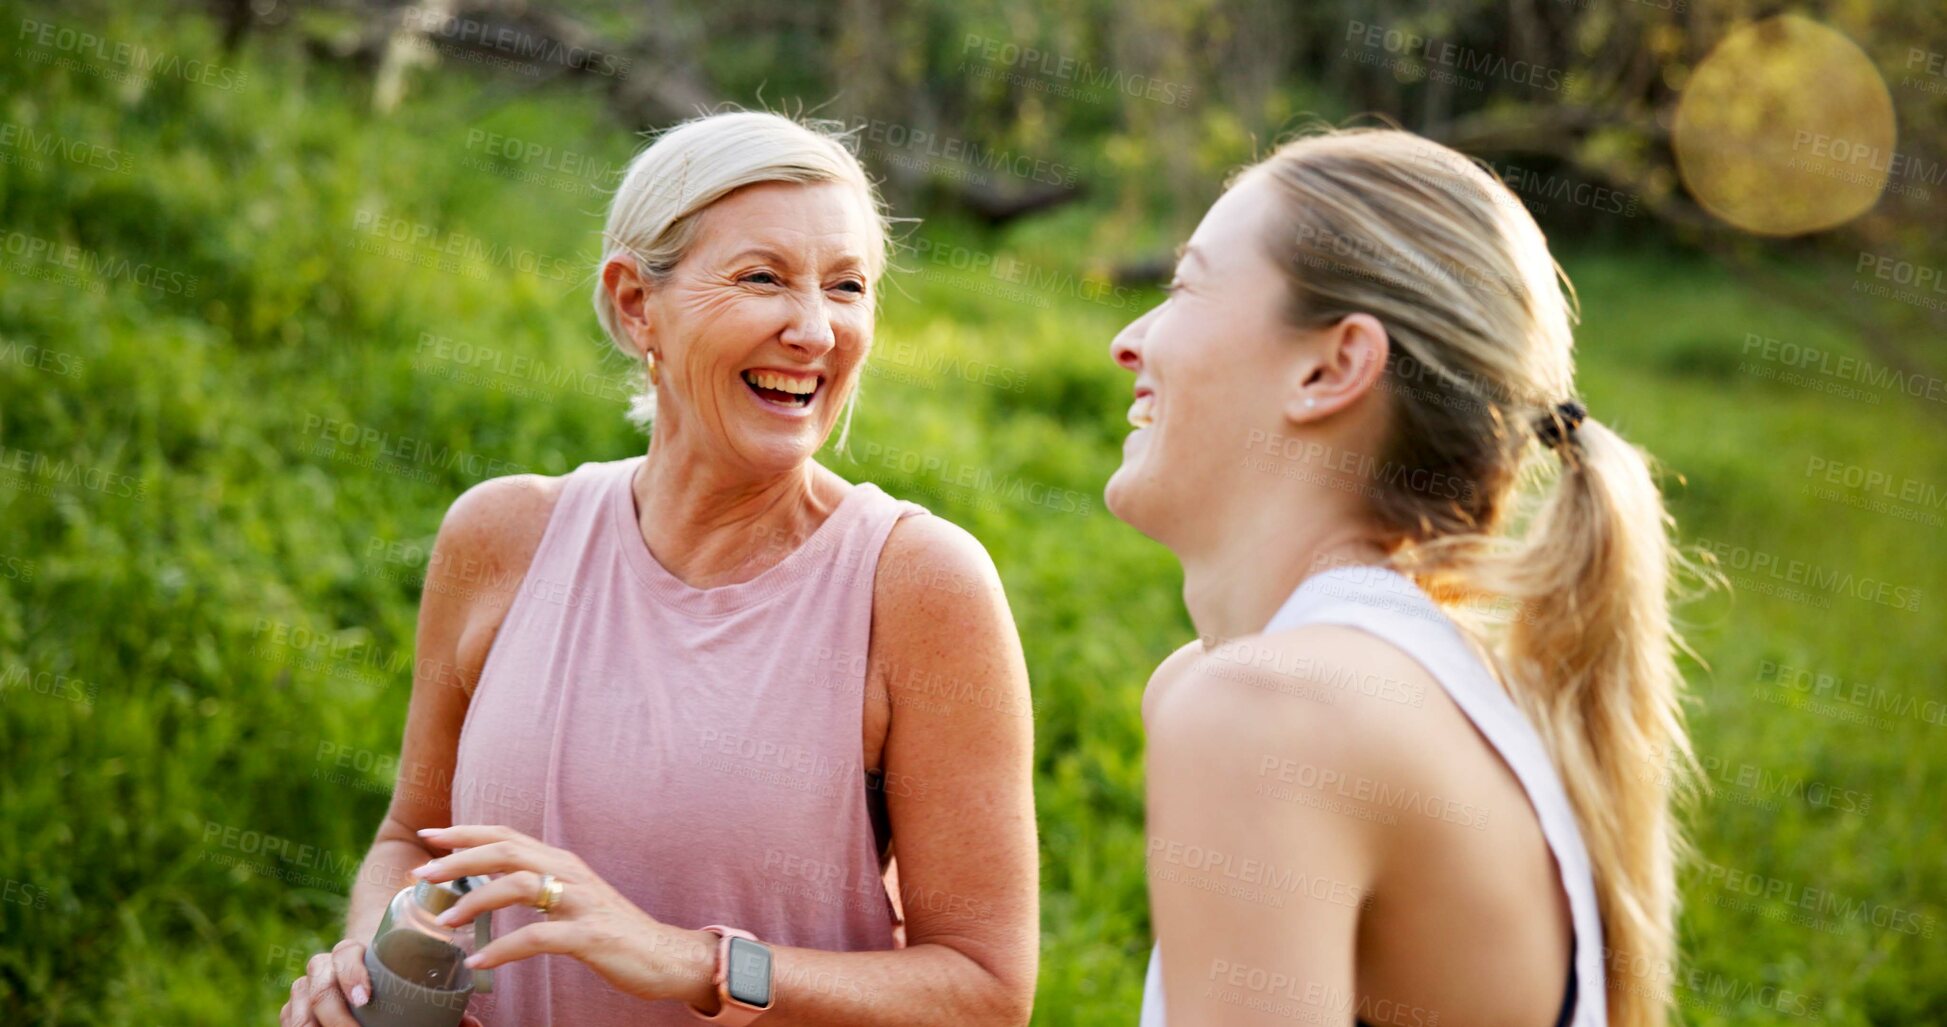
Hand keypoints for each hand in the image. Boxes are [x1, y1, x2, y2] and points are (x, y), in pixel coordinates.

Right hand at [276, 939, 483, 1026]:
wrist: (356, 966)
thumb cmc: (392, 976)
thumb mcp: (409, 984)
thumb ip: (441, 1006)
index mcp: (352, 951)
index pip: (345, 954)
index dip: (352, 974)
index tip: (366, 998)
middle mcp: (323, 967)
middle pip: (319, 985)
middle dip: (336, 1015)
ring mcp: (305, 987)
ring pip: (299, 1004)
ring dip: (312, 1023)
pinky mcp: (296, 1007)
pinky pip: (289, 1018)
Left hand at [412, 825, 720, 1009]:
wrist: (665, 956)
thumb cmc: (612, 931)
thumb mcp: (572, 898)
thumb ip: (539, 886)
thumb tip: (490, 886)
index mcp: (562, 861)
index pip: (506, 835)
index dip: (466, 832)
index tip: (428, 834)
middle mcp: (570, 872)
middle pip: (506, 852)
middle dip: (459, 858)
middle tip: (422, 871)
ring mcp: (582, 902)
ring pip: (520, 886)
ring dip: (476, 901)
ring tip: (445, 921)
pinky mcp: (590, 934)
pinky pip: (538, 937)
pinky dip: (504, 949)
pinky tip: (479, 961)